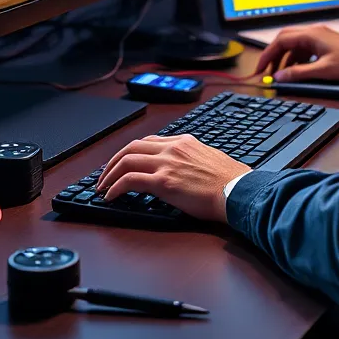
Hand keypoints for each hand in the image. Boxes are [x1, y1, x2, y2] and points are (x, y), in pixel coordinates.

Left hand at [95, 134, 249, 222]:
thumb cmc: (229, 181)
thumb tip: (184, 169)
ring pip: (126, 160)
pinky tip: (110, 197)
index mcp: (184, 142)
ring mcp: (167, 163)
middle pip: (132, 147)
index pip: (149, 141)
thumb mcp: (210, 159)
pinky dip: (115, 187)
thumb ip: (192, 159)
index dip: (131, 152)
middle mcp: (173, 148)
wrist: (237, 191)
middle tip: (104, 175)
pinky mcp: (164, 182)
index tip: (123, 163)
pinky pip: (130, 181)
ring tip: (101, 187)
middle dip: (113, 161)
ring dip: (109, 174)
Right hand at [254, 25, 338, 83]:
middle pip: (285, 40)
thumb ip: (299, 73)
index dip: (267, 55)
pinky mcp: (325, 44)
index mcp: (312, 35)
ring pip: (295, 45)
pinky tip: (297, 71)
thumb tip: (280, 76)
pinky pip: (305, 49)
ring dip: (286, 59)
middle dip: (274, 56)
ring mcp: (320, 37)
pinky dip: (297, 60)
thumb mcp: (322, 71)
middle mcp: (314, 32)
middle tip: (266, 71)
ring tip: (281, 75)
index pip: (281, 41)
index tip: (260, 68)